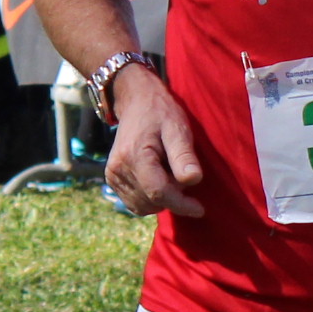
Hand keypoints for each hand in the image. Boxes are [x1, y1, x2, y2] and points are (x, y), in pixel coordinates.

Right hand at [98, 70, 206, 219]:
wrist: (136, 102)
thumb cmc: (160, 113)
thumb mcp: (177, 128)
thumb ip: (184, 155)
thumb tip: (193, 180)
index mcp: (133, 156)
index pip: (159, 193)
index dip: (181, 204)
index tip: (200, 209)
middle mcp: (118, 170)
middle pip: (152, 201)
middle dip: (173, 196)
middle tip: (181, 172)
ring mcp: (112, 176)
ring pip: (144, 206)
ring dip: (162, 198)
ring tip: (168, 172)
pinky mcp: (112, 180)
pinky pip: (135, 203)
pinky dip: (151, 198)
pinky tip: (158, 178)